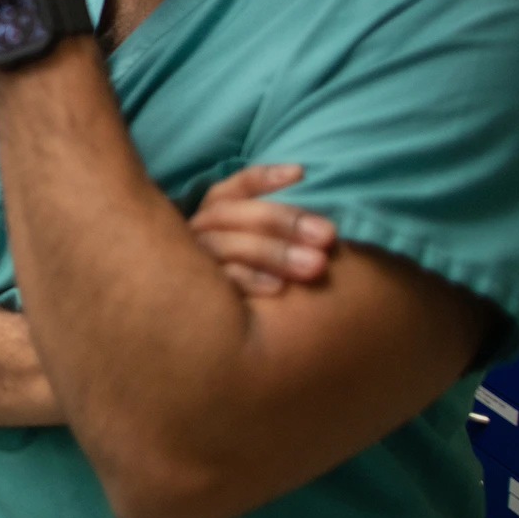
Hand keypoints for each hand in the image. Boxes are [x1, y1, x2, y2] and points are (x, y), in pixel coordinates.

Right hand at [190, 164, 337, 296]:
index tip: (299, 173)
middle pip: (230, 214)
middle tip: (326, 234)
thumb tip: (319, 206)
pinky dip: (249, 280)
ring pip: (225, 246)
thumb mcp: (272, 245)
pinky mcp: (195, 296)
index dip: (263, 178)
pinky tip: (279, 288)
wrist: (225, 344)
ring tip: (315, 264)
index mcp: (213, 216)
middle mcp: (196, 234)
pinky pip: (220, 282)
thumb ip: (288, 229)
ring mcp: (192, 264)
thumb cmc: (264, 278)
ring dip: (272, 252)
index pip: (233, 189)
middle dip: (281, 220)